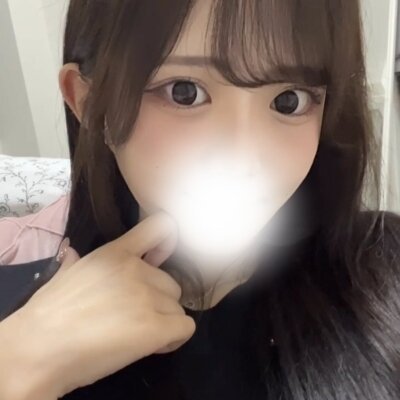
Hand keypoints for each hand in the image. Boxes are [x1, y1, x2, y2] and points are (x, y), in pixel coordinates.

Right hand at [0, 213, 194, 398]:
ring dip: (164, 322)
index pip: (160, 226)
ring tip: (140, 337)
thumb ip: (76, 262)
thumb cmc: (47, 314)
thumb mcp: (64, 275)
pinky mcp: (155, 327)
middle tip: (137, 319)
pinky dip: (174, 339)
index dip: (169, 242)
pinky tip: (155, 346)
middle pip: (171, 284)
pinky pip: (184, 328)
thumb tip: (71, 253)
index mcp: (116, 253)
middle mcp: (137, 269)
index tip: (162, 259)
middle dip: (159, 302)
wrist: (37, 348)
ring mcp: (148, 297)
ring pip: (176, 308)